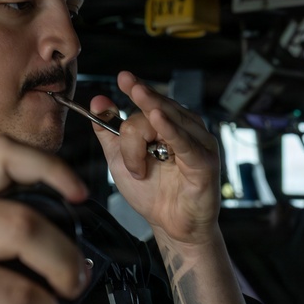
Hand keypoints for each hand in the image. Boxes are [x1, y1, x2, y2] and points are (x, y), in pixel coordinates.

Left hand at [89, 71, 220, 245]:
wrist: (170, 226)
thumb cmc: (152, 193)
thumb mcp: (120, 159)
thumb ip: (109, 131)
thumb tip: (98, 102)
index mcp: (168, 125)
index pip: (152, 101)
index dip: (138, 89)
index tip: (123, 78)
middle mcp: (186, 128)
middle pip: (155, 111)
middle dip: (134, 119)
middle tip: (124, 100)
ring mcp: (198, 143)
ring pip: (164, 123)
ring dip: (141, 143)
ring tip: (137, 160)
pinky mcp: (204, 162)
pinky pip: (185, 142)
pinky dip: (171, 129)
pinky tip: (158, 118)